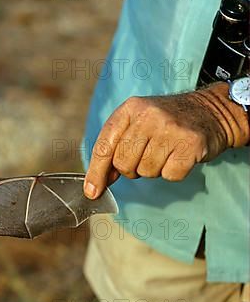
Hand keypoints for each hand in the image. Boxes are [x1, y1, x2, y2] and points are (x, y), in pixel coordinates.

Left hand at [84, 83, 249, 198]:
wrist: (210, 111)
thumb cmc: (164, 123)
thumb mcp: (135, 124)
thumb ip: (114, 148)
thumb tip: (97, 183)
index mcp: (129, 109)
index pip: (104, 146)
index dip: (96, 172)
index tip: (91, 192)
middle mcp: (148, 116)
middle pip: (123, 163)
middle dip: (131, 169)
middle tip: (145, 156)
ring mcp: (171, 129)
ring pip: (145, 172)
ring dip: (153, 169)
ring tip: (164, 152)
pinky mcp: (191, 144)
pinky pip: (169, 175)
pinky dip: (172, 172)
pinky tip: (178, 156)